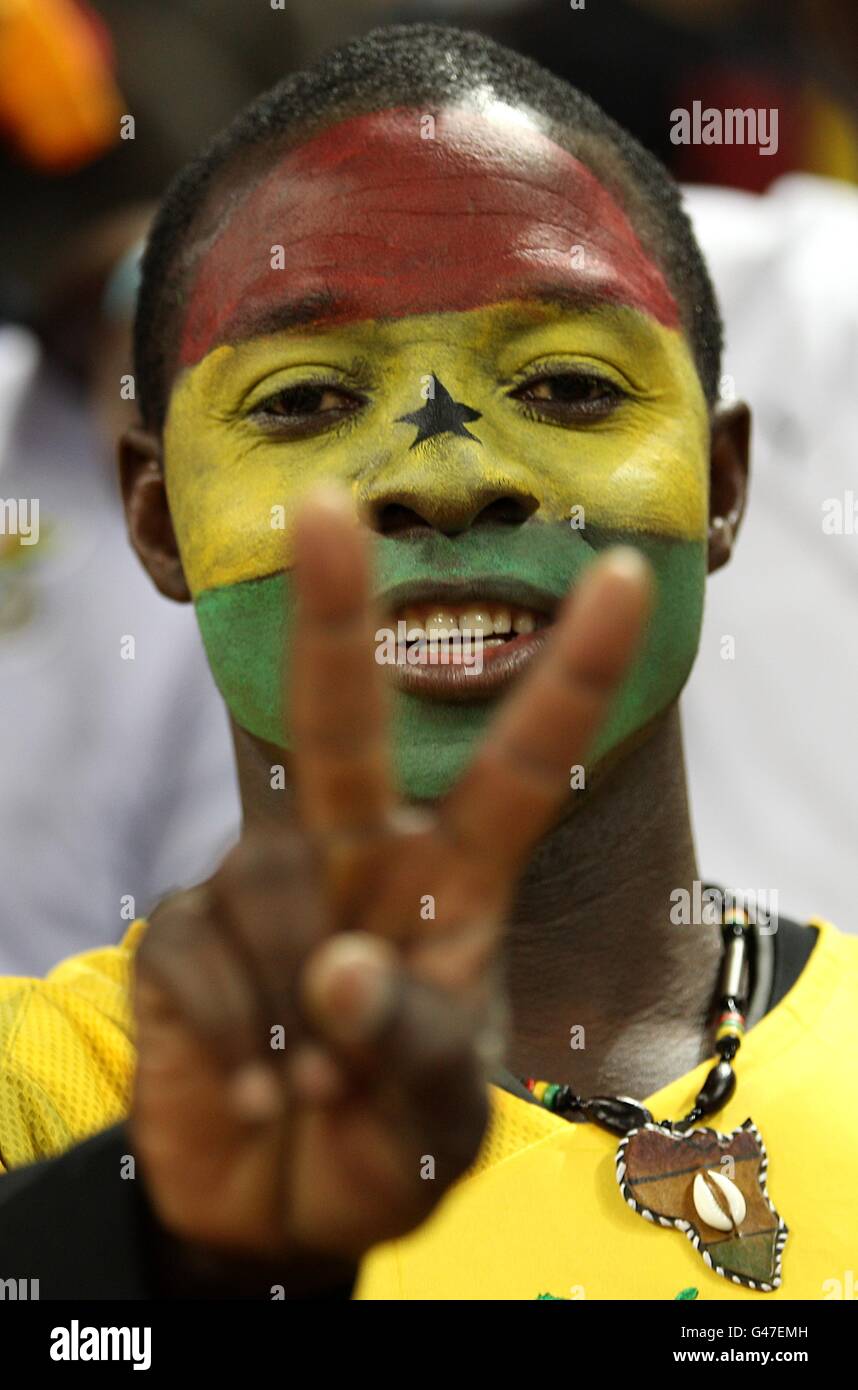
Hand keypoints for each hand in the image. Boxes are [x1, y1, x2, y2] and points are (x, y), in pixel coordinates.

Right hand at [130, 487, 651, 1277]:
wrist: (277, 1216)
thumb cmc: (385, 1149)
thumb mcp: (440, 1118)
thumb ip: (414, 1042)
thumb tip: (337, 964)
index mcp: (452, 889)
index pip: (523, 769)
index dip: (575, 674)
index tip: (624, 576)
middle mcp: (358, 865)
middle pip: (343, 731)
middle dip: (333, 620)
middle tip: (324, 511)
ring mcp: (262, 890)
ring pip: (271, 889)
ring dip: (298, 1012)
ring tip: (312, 1091)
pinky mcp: (182, 934)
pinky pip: (205, 958)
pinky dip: (237, 1041)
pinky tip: (252, 1090)